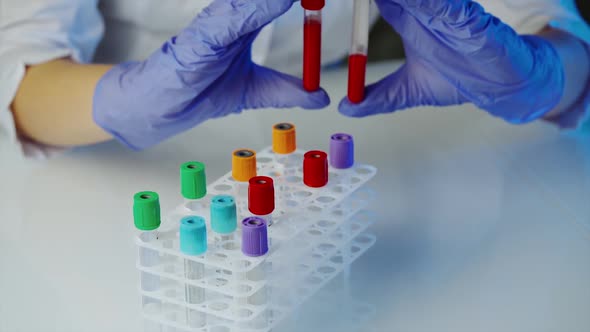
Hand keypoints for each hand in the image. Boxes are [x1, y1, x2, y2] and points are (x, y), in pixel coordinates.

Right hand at [93, 0, 329, 149]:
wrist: (160, 105)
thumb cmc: (200, 89)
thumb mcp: (255, 90)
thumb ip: (287, 89)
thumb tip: (321, 96)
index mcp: (244, 22)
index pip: (279, 0)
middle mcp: (231, 15)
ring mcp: (216, 21)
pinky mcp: (200, 34)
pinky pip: (232, 16)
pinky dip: (257, 7)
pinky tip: (282, 1)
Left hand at [339, 0, 564, 122]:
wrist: (502, 86)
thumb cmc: (459, 79)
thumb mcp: (409, 90)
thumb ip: (379, 97)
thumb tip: (345, 108)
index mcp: (409, 18)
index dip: (357, 1)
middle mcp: (426, 9)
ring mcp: (448, 10)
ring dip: (408, 0)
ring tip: (377, 0)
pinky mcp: (472, 17)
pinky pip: (451, 6)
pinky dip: (434, 5)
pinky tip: (415, 6)